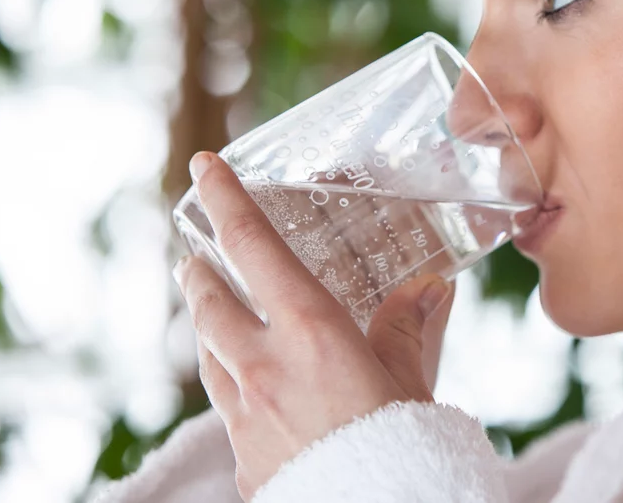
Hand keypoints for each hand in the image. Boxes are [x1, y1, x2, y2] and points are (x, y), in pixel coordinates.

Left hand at [172, 152, 456, 501]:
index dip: (225, 200)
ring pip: (207, 353)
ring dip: (205, 325)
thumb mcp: (409, 378)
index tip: (206, 166)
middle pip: (208, 302)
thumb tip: (427, 292)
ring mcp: (244, 414)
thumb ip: (406, 329)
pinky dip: (227, 379)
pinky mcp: (243, 456)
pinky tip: (243, 384)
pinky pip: (223, 403)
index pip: (251, 246)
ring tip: (210, 310)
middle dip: (199, 272)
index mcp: (309, 330)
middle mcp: (263, 365)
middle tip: (194, 255)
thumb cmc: (401, 447)